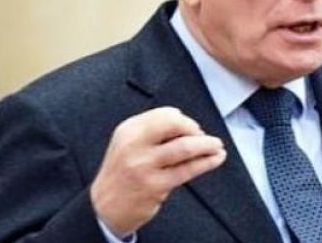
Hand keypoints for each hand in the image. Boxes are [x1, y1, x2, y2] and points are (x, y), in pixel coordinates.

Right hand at [90, 107, 226, 236]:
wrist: (104, 207)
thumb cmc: (123, 173)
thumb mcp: (129, 144)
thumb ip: (154, 132)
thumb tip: (187, 123)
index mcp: (129, 130)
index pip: (164, 114)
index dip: (184, 119)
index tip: (193, 127)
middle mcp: (134, 145)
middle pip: (174, 124)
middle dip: (195, 128)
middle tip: (204, 135)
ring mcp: (144, 165)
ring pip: (185, 147)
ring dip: (207, 145)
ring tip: (217, 145)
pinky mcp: (155, 185)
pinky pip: (188, 170)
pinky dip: (207, 162)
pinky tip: (216, 159)